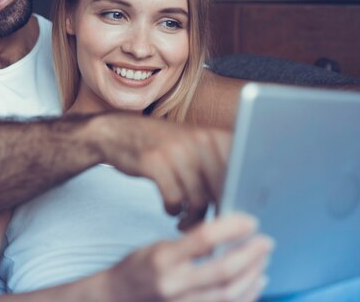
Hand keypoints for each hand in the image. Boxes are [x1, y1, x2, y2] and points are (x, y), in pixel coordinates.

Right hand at [92, 113, 231, 229]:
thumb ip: (219, 169)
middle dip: (217, 214)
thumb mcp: (195, 147)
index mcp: (215, 136)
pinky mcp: (154, 162)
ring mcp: (177, 150)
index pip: (241, 174)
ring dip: (193, 218)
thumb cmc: (162, 147)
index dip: (238, 198)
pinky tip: (171, 208)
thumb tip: (239, 203)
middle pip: (222, 190)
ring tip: (186, 222)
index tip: (232, 215)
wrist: (118, 132)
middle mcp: (200, 139)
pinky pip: (174, 199)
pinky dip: (173, 210)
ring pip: (199, 199)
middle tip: (208, 227)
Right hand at [105, 214, 272, 301]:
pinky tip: (256, 281)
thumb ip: (191, 242)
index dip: (231, 228)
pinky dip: (247, 296)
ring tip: (263, 260)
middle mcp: (173, 285)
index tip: (250, 221)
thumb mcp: (159, 246)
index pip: (203, 239)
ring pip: (229, 295)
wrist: (118, 299)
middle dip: (251, 255)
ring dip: (252, 276)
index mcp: (163, 259)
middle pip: (223, 272)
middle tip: (267, 242)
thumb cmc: (139, 268)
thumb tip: (229, 232)